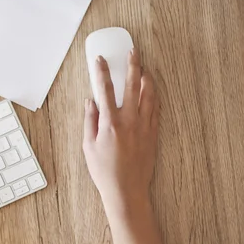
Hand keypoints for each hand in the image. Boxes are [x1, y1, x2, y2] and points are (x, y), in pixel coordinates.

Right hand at [82, 49, 158, 205]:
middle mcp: (128, 121)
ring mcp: (143, 126)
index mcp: (109, 123)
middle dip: (131, 66)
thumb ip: (89, 121)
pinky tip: (152, 91)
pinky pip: (156, 109)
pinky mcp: (152, 134)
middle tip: (132, 52)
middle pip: (131, 86)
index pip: (104, 89)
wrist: (126, 190)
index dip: (101, 72)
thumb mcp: (88, 146)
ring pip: (148, 95)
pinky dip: (154, 97)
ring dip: (146, 78)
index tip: (100, 60)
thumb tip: (90, 102)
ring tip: (144, 68)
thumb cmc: (104, 171)